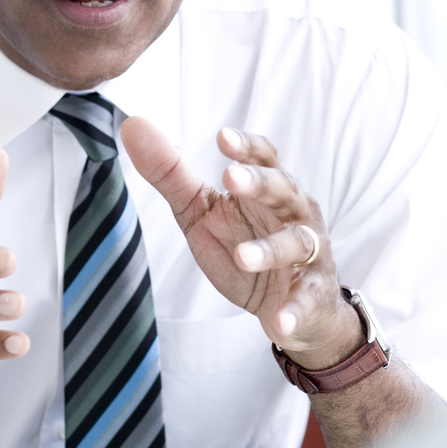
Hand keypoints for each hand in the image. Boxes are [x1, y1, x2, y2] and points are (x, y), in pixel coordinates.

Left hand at [120, 119, 361, 368]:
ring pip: (296, 242)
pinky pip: (306, 299)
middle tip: (231, 179)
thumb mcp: (201, 213)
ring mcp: (308, 253)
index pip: (265, 158)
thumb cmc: (245, 250)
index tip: (222, 139)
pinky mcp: (313, 294)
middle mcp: (295, 213)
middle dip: (260, 183)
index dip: (247, 147)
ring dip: (271, 249)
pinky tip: (279, 322)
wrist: (290, 310)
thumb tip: (133, 125)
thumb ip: (171, 174)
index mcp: (268, 190)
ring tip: (242, 256)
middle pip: (284, 189)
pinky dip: (295, 310)